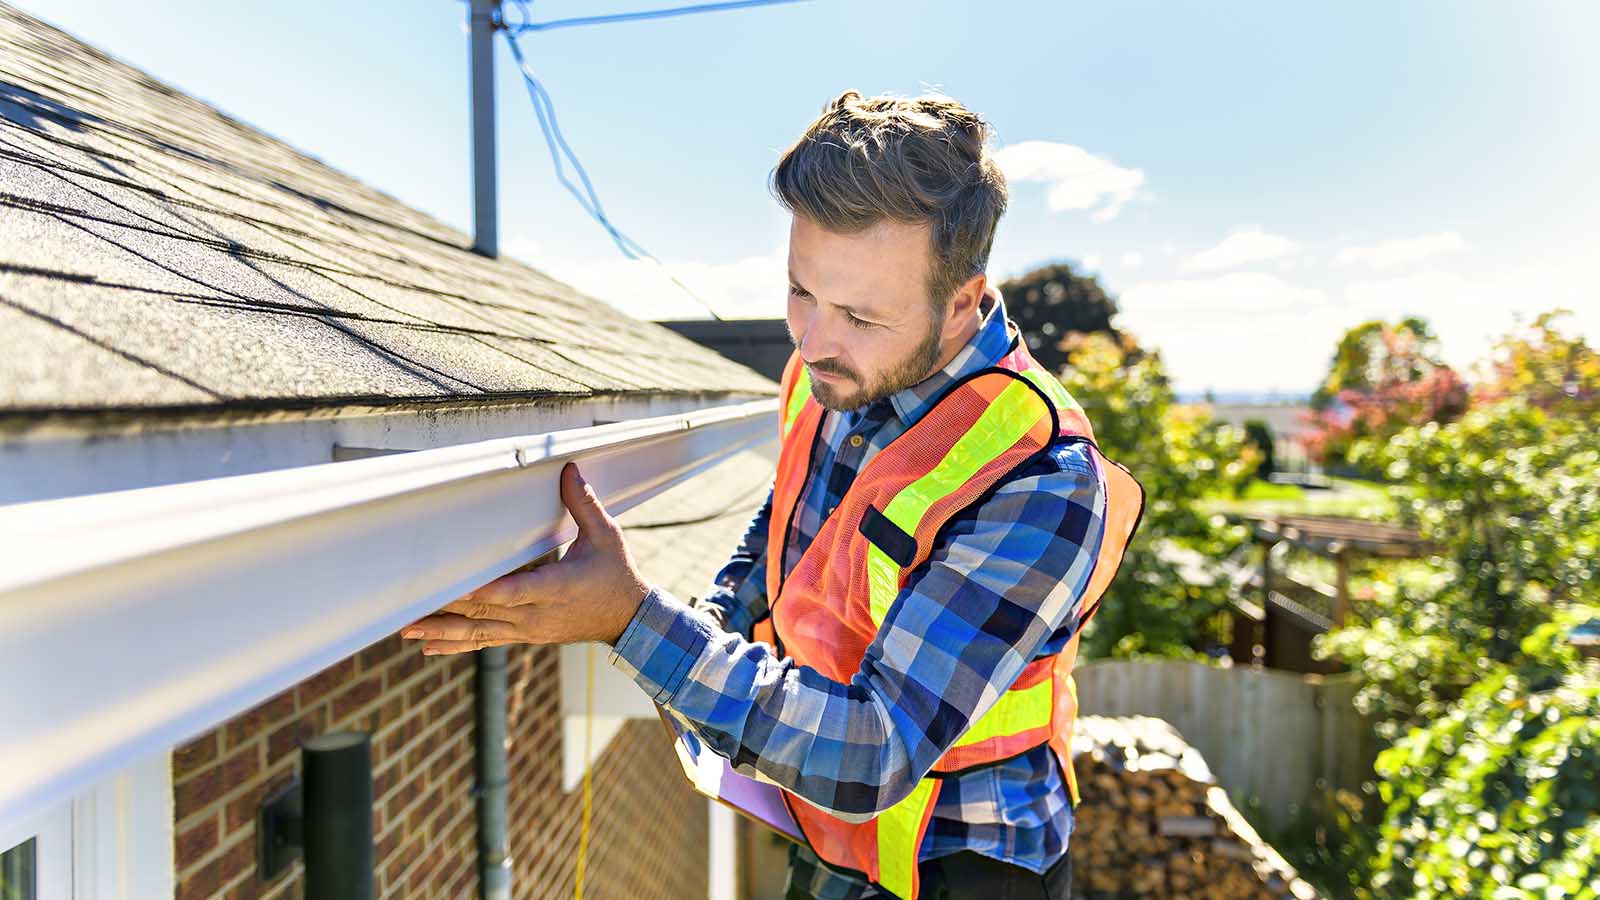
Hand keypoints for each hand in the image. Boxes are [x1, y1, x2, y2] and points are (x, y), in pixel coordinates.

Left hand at [401, 461, 651, 653]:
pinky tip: (429, 648)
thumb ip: (583, 503)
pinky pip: (486, 641)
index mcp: (557, 588)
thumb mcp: (607, 536)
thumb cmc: (617, 574)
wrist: (629, 620)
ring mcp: (529, 630)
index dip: (483, 590)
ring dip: (443, 631)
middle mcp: (538, 614)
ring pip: (480, 631)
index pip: (514, 591)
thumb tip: (568, 469)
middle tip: (410, 604)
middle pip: (485, 611)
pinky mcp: (525, 636)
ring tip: (408, 630)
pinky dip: (457, 645)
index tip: (453, 588)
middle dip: (447, 608)